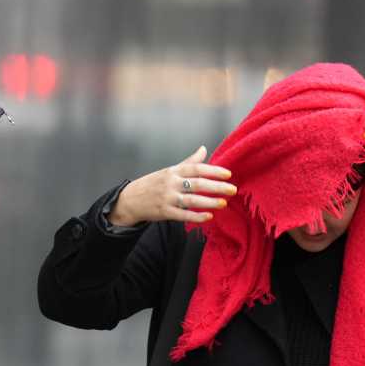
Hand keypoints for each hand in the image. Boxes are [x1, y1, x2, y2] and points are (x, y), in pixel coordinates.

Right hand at [109, 146, 236, 226]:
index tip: (228, 174)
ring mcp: (167, 198)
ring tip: (223, 203)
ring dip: (209, 202)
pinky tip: (208, 217)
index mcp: (174, 171)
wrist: (131, 199)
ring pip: (191, 200)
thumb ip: (189, 162)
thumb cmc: (154, 183)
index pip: (196, 168)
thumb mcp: (170, 170)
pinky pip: (182, 215)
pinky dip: (196, 216)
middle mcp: (171, 183)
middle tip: (233, 190)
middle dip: (216, 187)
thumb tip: (204, 148)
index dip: (213, 170)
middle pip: (197, 184)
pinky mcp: (164, 212)